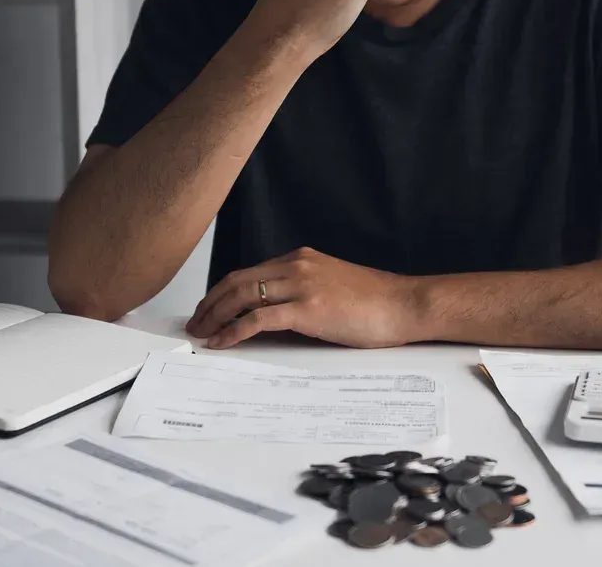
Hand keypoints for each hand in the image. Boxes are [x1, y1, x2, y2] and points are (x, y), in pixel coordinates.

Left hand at [185, 247, 423, 348]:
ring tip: (201, 334)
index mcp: (302, 259)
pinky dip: (233, 331)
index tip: (210, 309)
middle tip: (195, 323)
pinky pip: (258, 319)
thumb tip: (276, 318)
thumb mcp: (334, 288)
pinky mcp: (308, 309)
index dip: (223, 291)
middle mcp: (297, 266)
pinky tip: (222, 342)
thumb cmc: (378, 302)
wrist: (406, 304)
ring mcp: (302, 285)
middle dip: (210, 303)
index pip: (250, 272)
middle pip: (237, 280)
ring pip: (242, 296)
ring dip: (215, 316)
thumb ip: (304, 294)